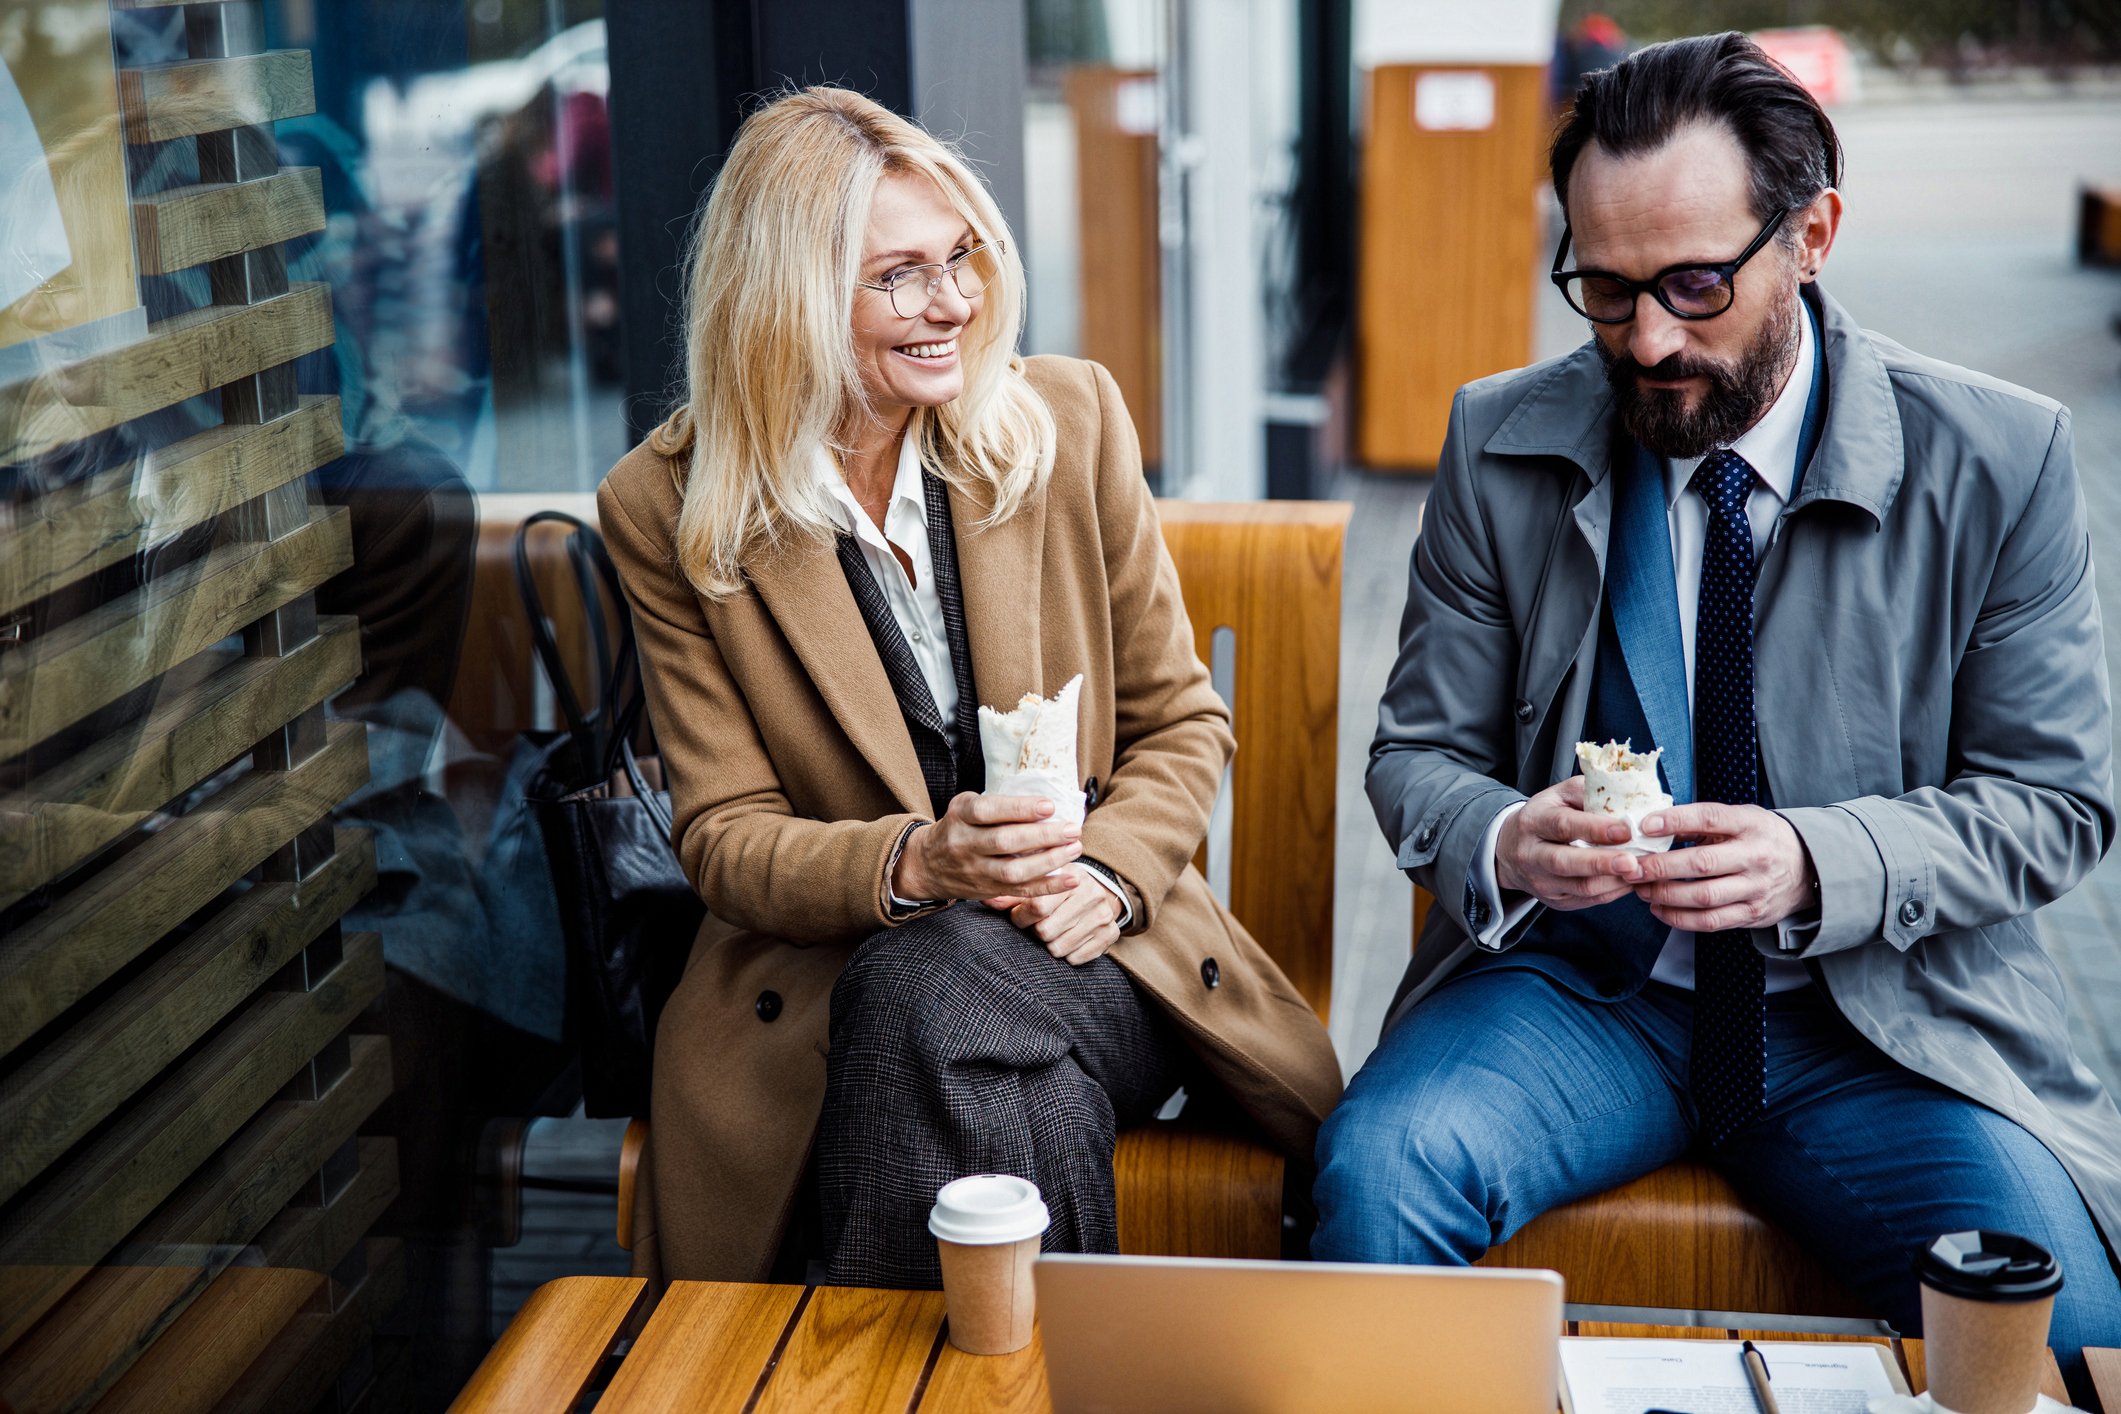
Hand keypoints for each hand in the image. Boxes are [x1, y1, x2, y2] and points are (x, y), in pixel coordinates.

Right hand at [894, 793, 1083, 902]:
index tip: (1050, 806)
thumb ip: (998, 804)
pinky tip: (1071, 879)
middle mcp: (964, 844)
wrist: (927, 864)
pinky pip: (1020, 891)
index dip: (1019, 809)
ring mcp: (975, 871)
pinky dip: (1049, 887)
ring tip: (1074, 849)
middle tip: (1073, 829)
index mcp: (960, 816)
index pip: (988, 811)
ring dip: (1049, 861)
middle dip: (1043, 836)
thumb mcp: (966, 806)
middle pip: (1004, 842)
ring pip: (1013, 871)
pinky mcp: (988, 890)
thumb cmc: (959, 827)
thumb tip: (1047, 805)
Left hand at [985, 864, 1123, 965]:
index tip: (1021, 917)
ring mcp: (1103, 915)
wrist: (1099, 892)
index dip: (1022, 917)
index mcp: (1069, 877)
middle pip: (1046, 931)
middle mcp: (1090, 894)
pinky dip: (1068, 954)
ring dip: (1051, 944)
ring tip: (1054, 931)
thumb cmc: (1058, 891)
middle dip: (1037, 932)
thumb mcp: (1038, 885)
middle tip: (1040, 925)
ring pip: (1059, 948)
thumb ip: (1011, 894)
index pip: (1038, 906)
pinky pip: (1076, 958)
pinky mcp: (1111, 934)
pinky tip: (1069, 939)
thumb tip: (985, 899)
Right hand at [1494, 776, 1647, 910]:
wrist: (1510, 849)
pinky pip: (1588, 900)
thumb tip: (1627, 797)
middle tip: (1632, 862)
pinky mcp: (1554, 900)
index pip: (1562, 825)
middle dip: (1602, 863)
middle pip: (1566, 862)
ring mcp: (1541, 881)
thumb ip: (1588, 793)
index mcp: (1533, 821)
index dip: (1594, 829)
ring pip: (1580, 887)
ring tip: (1640, 871)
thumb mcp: (1560, 795)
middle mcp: (1531, 854)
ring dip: (1614, 881)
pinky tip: (1630, 880)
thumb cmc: (1546, 816)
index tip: (1625, 830)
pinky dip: (1613, 891)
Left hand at [1629, 801, 1817, 932]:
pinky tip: (1658, 909)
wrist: (1808, 868)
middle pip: (1701, 864)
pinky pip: (1711, 922)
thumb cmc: (1761, 838)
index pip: (1709, 818)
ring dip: (1665, 895)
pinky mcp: (1753, 914)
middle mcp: (1756, 857)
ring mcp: (1756, 889)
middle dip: (1659, 867)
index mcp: (1750, 825)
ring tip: (1640, 889)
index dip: (1675, 821)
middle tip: (1631, 867)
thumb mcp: (1739, 819)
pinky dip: (1679, 918)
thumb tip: (1652, 824)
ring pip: (1703, 897)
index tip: (1644, 825)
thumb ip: (1700, 823)